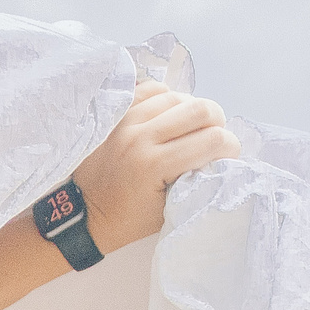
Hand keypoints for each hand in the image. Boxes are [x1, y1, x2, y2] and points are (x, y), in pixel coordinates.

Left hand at [69, 79, 239, 253]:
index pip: (213, 140)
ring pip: (177, 96)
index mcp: (154, 165)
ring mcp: (125, 121)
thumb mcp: (167, 211)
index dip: (231, 147)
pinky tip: (168, 115)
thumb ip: (195, 182)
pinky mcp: (115, 114)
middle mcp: (140, 137)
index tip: (227, 157)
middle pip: (200, 109)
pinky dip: (166, 98)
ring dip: (192, 111)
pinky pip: (150, 89)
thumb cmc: (124, 220)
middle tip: (213, 139)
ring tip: (190, 129)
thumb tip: (219, 158)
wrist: (78, 215)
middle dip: (218, 123)